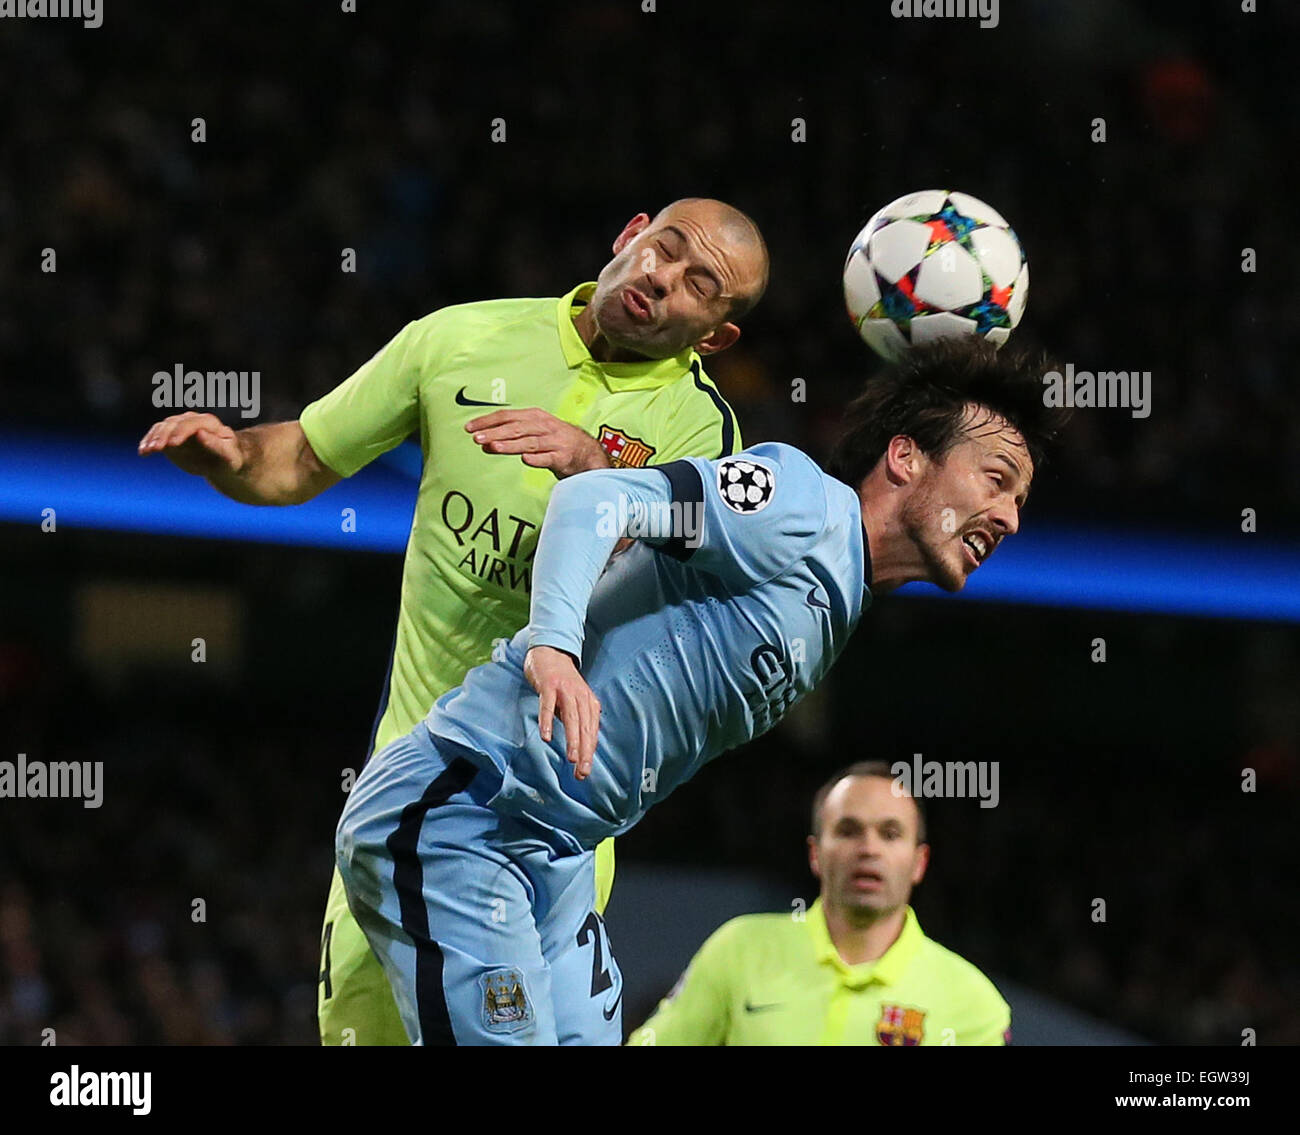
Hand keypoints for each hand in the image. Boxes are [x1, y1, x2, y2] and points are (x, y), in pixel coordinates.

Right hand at [138, 412, 243, 476]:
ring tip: (147, 451)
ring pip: (162, 427)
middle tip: (156, 449)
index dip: (181, 432)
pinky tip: (143, 452)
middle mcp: (192, 421)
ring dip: (153, 438)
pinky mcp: (170, 436)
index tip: (173, 444)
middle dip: (164, 435)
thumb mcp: (229, 456)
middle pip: (174, 423)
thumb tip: (200, 433)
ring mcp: (179, 427)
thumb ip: (216, 445)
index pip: (192, 424)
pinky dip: (148, 442)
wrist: (222, 463)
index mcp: (209, 423)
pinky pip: (156, 435)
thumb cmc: (230, 459)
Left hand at [466, 409, 610, 477]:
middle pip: (516, 428)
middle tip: (476, 438)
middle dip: (495, 432)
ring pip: (530, 442)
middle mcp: (545, 426)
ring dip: (511, 444)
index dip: (487, 421)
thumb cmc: (554, 441)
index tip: (469, 428)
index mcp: (535, 416)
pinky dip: (537, 458)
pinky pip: (548, 458)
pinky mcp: (563, 457)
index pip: (507, 416)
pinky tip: (525, 459)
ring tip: (493, 447)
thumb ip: (511, 435)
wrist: (586, 453)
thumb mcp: (534, 431)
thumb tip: (485, 442)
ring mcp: (555, 442)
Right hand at [523, 645, 600, 779]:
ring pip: (572, 718)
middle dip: (585, 751)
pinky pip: (548, 705)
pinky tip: (546, 736)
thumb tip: (581, 745)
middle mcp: (581, 696)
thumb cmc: (561, 681)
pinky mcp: (549, 685)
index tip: (585, 771)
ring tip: (572, 758)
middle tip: (582, 771)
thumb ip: (578, 719)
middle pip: (585, 727)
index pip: (592, 731)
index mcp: (589, 702)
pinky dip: (548, 721)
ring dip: (573, 739)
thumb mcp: (575, 700)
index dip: (589, 752)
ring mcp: (565, 690)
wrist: (550, 651)